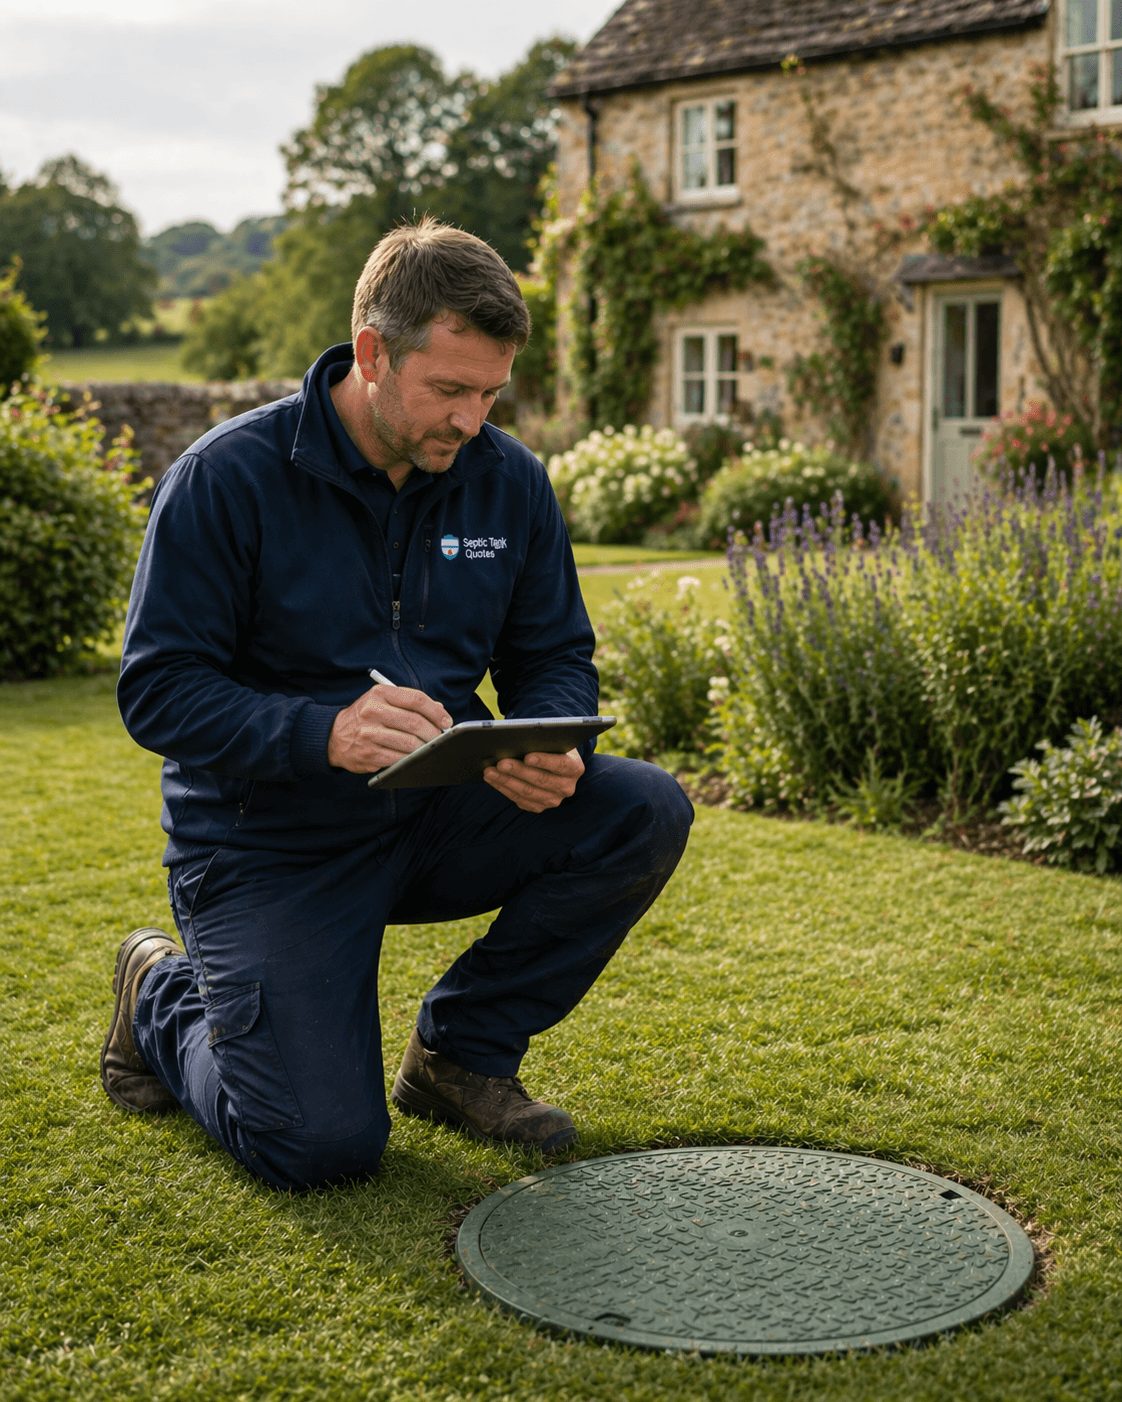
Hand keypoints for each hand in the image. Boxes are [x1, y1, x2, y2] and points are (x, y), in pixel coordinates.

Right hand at [328, 682, 451, 774]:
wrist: (334, 737)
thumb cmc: (366, 717)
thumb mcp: (383, 700)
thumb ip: (410, 702)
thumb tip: (440, 710)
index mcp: (380, 694)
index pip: (416, 699)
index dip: (436, 711)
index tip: (446, 721)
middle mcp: (372, 711)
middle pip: (414, 722)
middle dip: (433, 732)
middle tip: (441, 738)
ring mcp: (369, 734)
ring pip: (409, 742)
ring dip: (425, 747)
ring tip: (430, 748)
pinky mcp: (369, 754)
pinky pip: (399, 758)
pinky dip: (411, 758)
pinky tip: (415, 756)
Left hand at [483, 747, 583, 812]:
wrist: (553, 763)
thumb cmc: (550, 747)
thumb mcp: (553, 741)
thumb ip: (542, 741)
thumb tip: (518, 740)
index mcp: (575, 768)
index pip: (560, 765)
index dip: (544, 761)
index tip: (527, 756)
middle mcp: (567, 787)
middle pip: (541, 780)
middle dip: (518, 771)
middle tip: (500, 763)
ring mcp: (553, 800)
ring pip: (527, 792)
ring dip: (506, 781)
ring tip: (489, 771)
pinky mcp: (538, 807)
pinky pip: (518, 799)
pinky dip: (503, 788)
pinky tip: (492, 779)